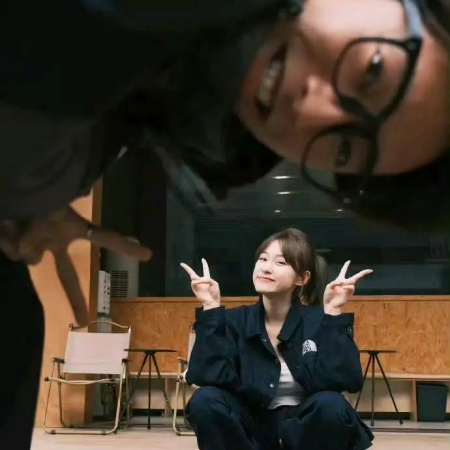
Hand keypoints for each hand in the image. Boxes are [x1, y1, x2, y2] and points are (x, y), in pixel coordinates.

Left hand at [0, 207, 151, 327]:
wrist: (11, 189)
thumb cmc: (34, 198)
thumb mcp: (45, 212)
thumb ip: (38, 239)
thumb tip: (32, 260)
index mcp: (73, 229)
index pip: (103, 237)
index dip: (125, 246)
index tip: (148, 255)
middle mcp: (58, 241)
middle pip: (67, 275)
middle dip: (76, 299)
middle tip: (84, 320)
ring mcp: (37, 246)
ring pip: (28, 257)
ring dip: (20, 239)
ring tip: (15, 219)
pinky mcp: (18, 245)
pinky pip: (13, 252)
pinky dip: (6, 239)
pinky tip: (5, 225)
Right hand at [180, 258, 219, 307]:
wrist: (212, 301)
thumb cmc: (214, 293)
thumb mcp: (214, 283)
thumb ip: (208, 279)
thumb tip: (199, 279)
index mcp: (207, 278)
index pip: (205, 269)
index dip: (204, 264)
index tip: (203, 259)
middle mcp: (201, 281)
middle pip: (192, 273)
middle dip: (187, 268)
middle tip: (182, 264)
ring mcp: (197, 285)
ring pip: (193, 277)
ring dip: (197, 279)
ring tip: (202, 282)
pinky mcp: (194, 289)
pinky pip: (193, 283)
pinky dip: (197, 282)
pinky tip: (199, 283)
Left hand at [323, 260, 372, 314]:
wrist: (331, 305)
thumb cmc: (328, 296)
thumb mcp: (329, 287)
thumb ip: (335, 282)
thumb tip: (343, 282)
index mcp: (339, 280)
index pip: (343, 271)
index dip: (346, 266)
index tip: (349, 261)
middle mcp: (345, 283)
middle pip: (355, 277)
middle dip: (362, 273)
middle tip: (370, 270)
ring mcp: (348, 289)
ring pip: (352, 281)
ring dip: (347, 282)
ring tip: (342, 287)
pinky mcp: (350, 293)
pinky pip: (351, 287)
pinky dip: (347, 286)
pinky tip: (343, 288)